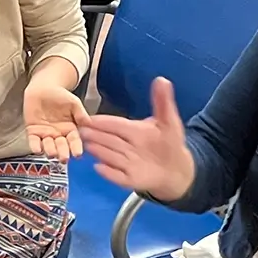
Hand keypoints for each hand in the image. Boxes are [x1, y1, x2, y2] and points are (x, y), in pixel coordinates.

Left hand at [27, 80, 86, 160]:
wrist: (42, 88)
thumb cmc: (60, 95)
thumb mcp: (73, 103)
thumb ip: (80, 114)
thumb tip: (89, 123)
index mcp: (70, 129)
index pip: (74, 141)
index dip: (76, 148)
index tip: (78, 154)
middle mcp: (58, 134)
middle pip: (62, 146)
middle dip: (63, 153)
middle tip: (64, 158)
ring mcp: (46, 134)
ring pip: (48, 146)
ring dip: (50, 151)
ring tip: (52, 153)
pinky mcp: (33, 132)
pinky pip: (34, 141)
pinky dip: (35, 146)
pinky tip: (37, 149)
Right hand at [80, 78, 193, 201]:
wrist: (176, 168)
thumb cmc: (170, 143)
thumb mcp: (169, 120)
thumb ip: (163, 102)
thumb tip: (162, 79)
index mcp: (134, 131)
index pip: (116, 124)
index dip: (103, 122)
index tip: (88, 118)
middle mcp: (127, 146)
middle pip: (109, 140)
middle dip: (95, 135)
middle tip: (81, 131)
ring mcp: (127, 163)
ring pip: (111, 155)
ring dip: (100, 151)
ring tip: (87, 146)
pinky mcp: (130, 178)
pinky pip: (118, 176)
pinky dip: (109, 173)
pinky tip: (99, 168)